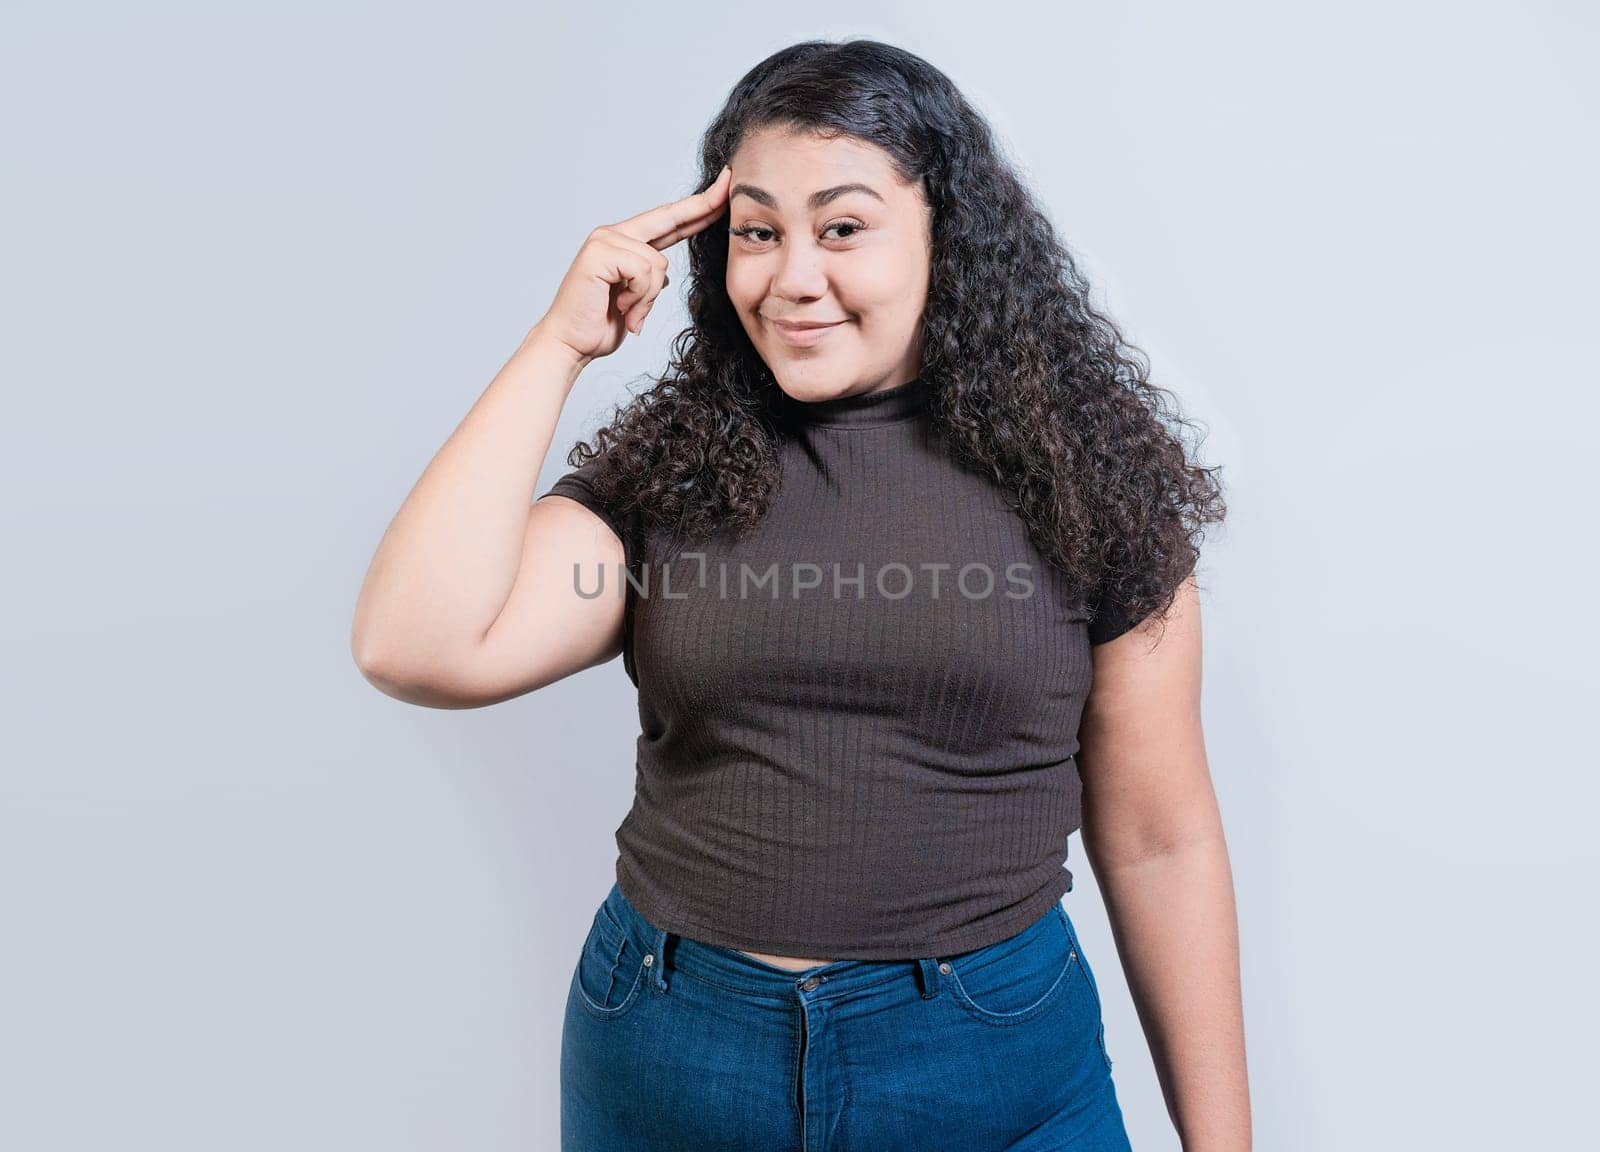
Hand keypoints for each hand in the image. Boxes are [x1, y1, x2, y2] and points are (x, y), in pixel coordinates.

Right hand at [530, 165, 732, 365]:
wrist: (571, 343)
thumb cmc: (600, 324)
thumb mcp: (636, 299)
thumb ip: (649, 279)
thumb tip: (663, 274)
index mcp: (626, 242)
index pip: (670, 221)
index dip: (698, 206)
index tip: (724, 188)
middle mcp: (614, 234)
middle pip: (669, 217)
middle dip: (702, 206)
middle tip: (728, 183)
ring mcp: (605, 240)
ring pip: (659, 262)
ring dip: (649, 297)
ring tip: (628, 311)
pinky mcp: (599, 253)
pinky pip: (643, 271)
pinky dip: (639, 297)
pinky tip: (621, 307)